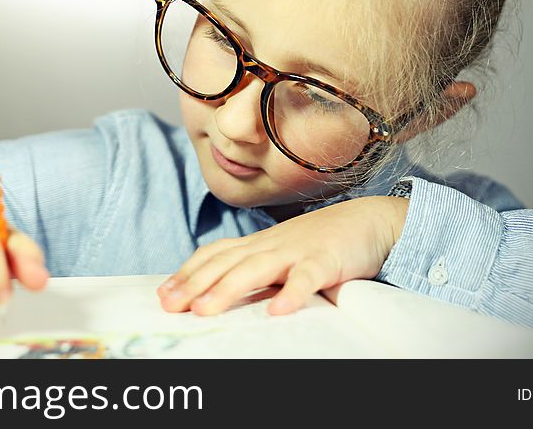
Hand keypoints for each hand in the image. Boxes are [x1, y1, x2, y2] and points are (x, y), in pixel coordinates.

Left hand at [158, 196, 407, 315]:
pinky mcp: (326, 261)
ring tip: (206, 310)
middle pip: (226, 262)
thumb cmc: (322, 242)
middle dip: (195, 283)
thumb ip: (255, 267)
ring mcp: (297, 251)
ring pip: (256, 269)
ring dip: (229, 289)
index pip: (215, 254)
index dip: (187, 273)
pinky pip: (307, 278)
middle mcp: (270, 245)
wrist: (368, 221)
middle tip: (171, 305)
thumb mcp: (282, 252)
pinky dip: (292, 293)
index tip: (164, 294)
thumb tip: (220, 291)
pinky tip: (278, 311)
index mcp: (258, 243)